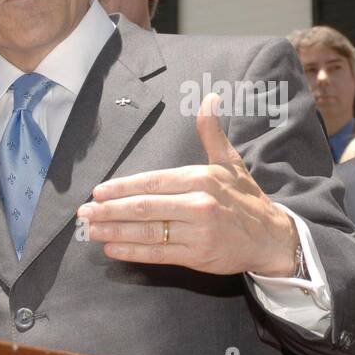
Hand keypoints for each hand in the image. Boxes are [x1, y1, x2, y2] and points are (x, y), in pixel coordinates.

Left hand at [77, 93, 298, 275]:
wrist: (271, 236)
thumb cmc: (245, 198)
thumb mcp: (231, 162)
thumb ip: (212, 133)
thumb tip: (209, 99)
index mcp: (201, 178)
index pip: (152, 182)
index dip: (122, 187)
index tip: (98, 191)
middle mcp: (198, 204)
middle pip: (144, 207)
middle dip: (109, 210)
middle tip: (83, 213)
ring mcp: (197, 232)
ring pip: (147, 231)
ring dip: (115, 231)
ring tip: (91, 230)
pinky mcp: (197, 255)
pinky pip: (158, 253)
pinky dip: (132, 251)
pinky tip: (113, 249)